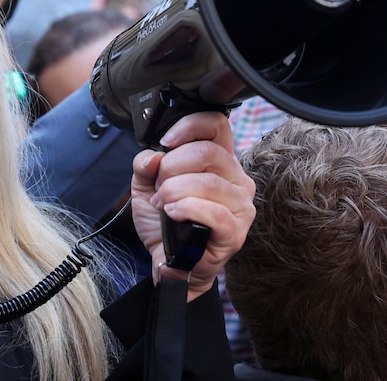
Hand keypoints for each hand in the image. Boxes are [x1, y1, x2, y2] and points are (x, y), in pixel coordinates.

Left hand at [130, 112, 255, 300]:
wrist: (168, 260)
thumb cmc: (165, 220)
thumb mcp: (146, 186)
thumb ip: (145, 165)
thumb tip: (153, 156)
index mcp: (219, 160)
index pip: (217, 125)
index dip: (190, 126)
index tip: (166, 141)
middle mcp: (236, 179)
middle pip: (208, 153)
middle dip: (172, 168)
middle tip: (159, 187)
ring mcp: (241, 206)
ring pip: (208, 183)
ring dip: (175, 192)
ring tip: (163, 204)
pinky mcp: (236, 231)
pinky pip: (214, 212)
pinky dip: (186, 209)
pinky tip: (172, 214)